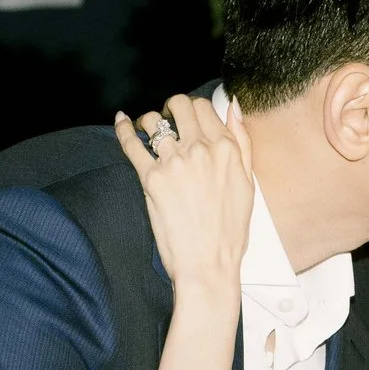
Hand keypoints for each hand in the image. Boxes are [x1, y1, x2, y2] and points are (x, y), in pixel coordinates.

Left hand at [114, 95, 254, 302]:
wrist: (208, 264)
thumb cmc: (230, 231)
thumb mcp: (248, 183)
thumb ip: (242, 141)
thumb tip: (233, 106)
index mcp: (226, 150)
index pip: (205, 107)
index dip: (194, 109)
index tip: (188, 119)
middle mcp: (200, 150)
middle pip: (179, 105)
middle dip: (171, 108)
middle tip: (168, 120)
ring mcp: (174, 162)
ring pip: (153, 121)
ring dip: (149, 122)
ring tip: (148, 131)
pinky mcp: (151, 179)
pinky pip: (131, 143)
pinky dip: (123, 129)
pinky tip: (121, 121)